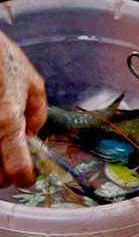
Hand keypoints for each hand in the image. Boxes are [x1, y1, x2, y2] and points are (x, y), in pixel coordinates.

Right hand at [0, 30, 45, 185]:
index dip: (26, 178)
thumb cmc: (3, 59)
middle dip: (5, 178)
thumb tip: (34, 134)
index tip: (28, 176)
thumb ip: (37, 114)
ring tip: (0, 155)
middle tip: (11, 167)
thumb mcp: (32, 83)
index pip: (18, 168)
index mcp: (7, 120)